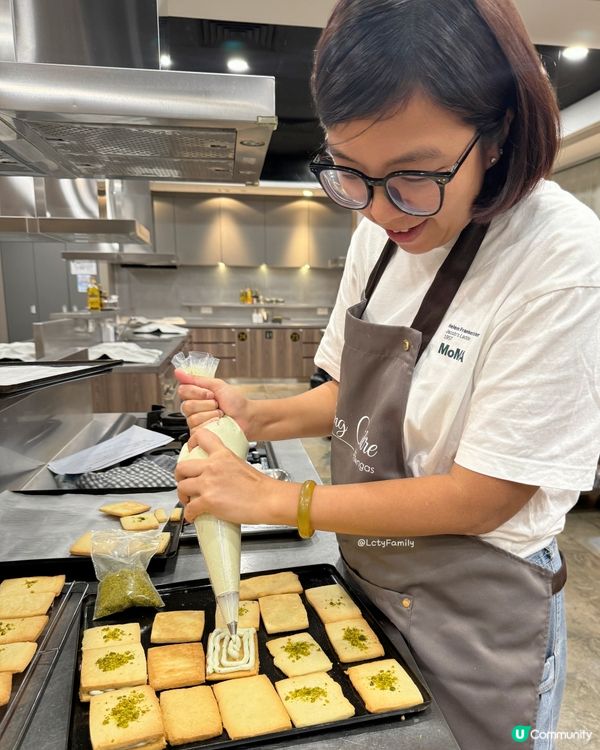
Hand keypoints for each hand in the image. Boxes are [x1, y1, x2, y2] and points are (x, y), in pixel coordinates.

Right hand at [175, 369, 252, 435]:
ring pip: (192, 418)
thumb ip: (196, 379)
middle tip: (216, 404)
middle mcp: (194, 409)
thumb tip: (178, 372)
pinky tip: (218, 422)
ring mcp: (196, 422)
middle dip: (206, 404)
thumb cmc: (235, 402)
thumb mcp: (216, 385)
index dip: (197, 392)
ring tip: (219, 414)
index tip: (211, 393)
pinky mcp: (201, 433)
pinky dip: (211, 423)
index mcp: (196, 395)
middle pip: (187, 406)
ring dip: (211, 414)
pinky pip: (198, 428)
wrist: (247, 417)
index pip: (183, 391)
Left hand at [175, 428, 296, 524]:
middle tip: (184, 482)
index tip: (189, 450)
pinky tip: (193, 516)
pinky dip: (189, 514)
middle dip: (179, 476)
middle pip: (182, 467)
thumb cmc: (260, 487)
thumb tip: (219, 475)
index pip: (202, 437)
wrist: (267, 499)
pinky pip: (189, 508)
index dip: (191, 442)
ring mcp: (208, 483)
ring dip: (183, 496)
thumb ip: (226, 466)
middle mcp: (212, 466)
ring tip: (188, 501)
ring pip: (182, 487)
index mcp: (222, 455)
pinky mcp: (208, 501)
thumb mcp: (241, 465)